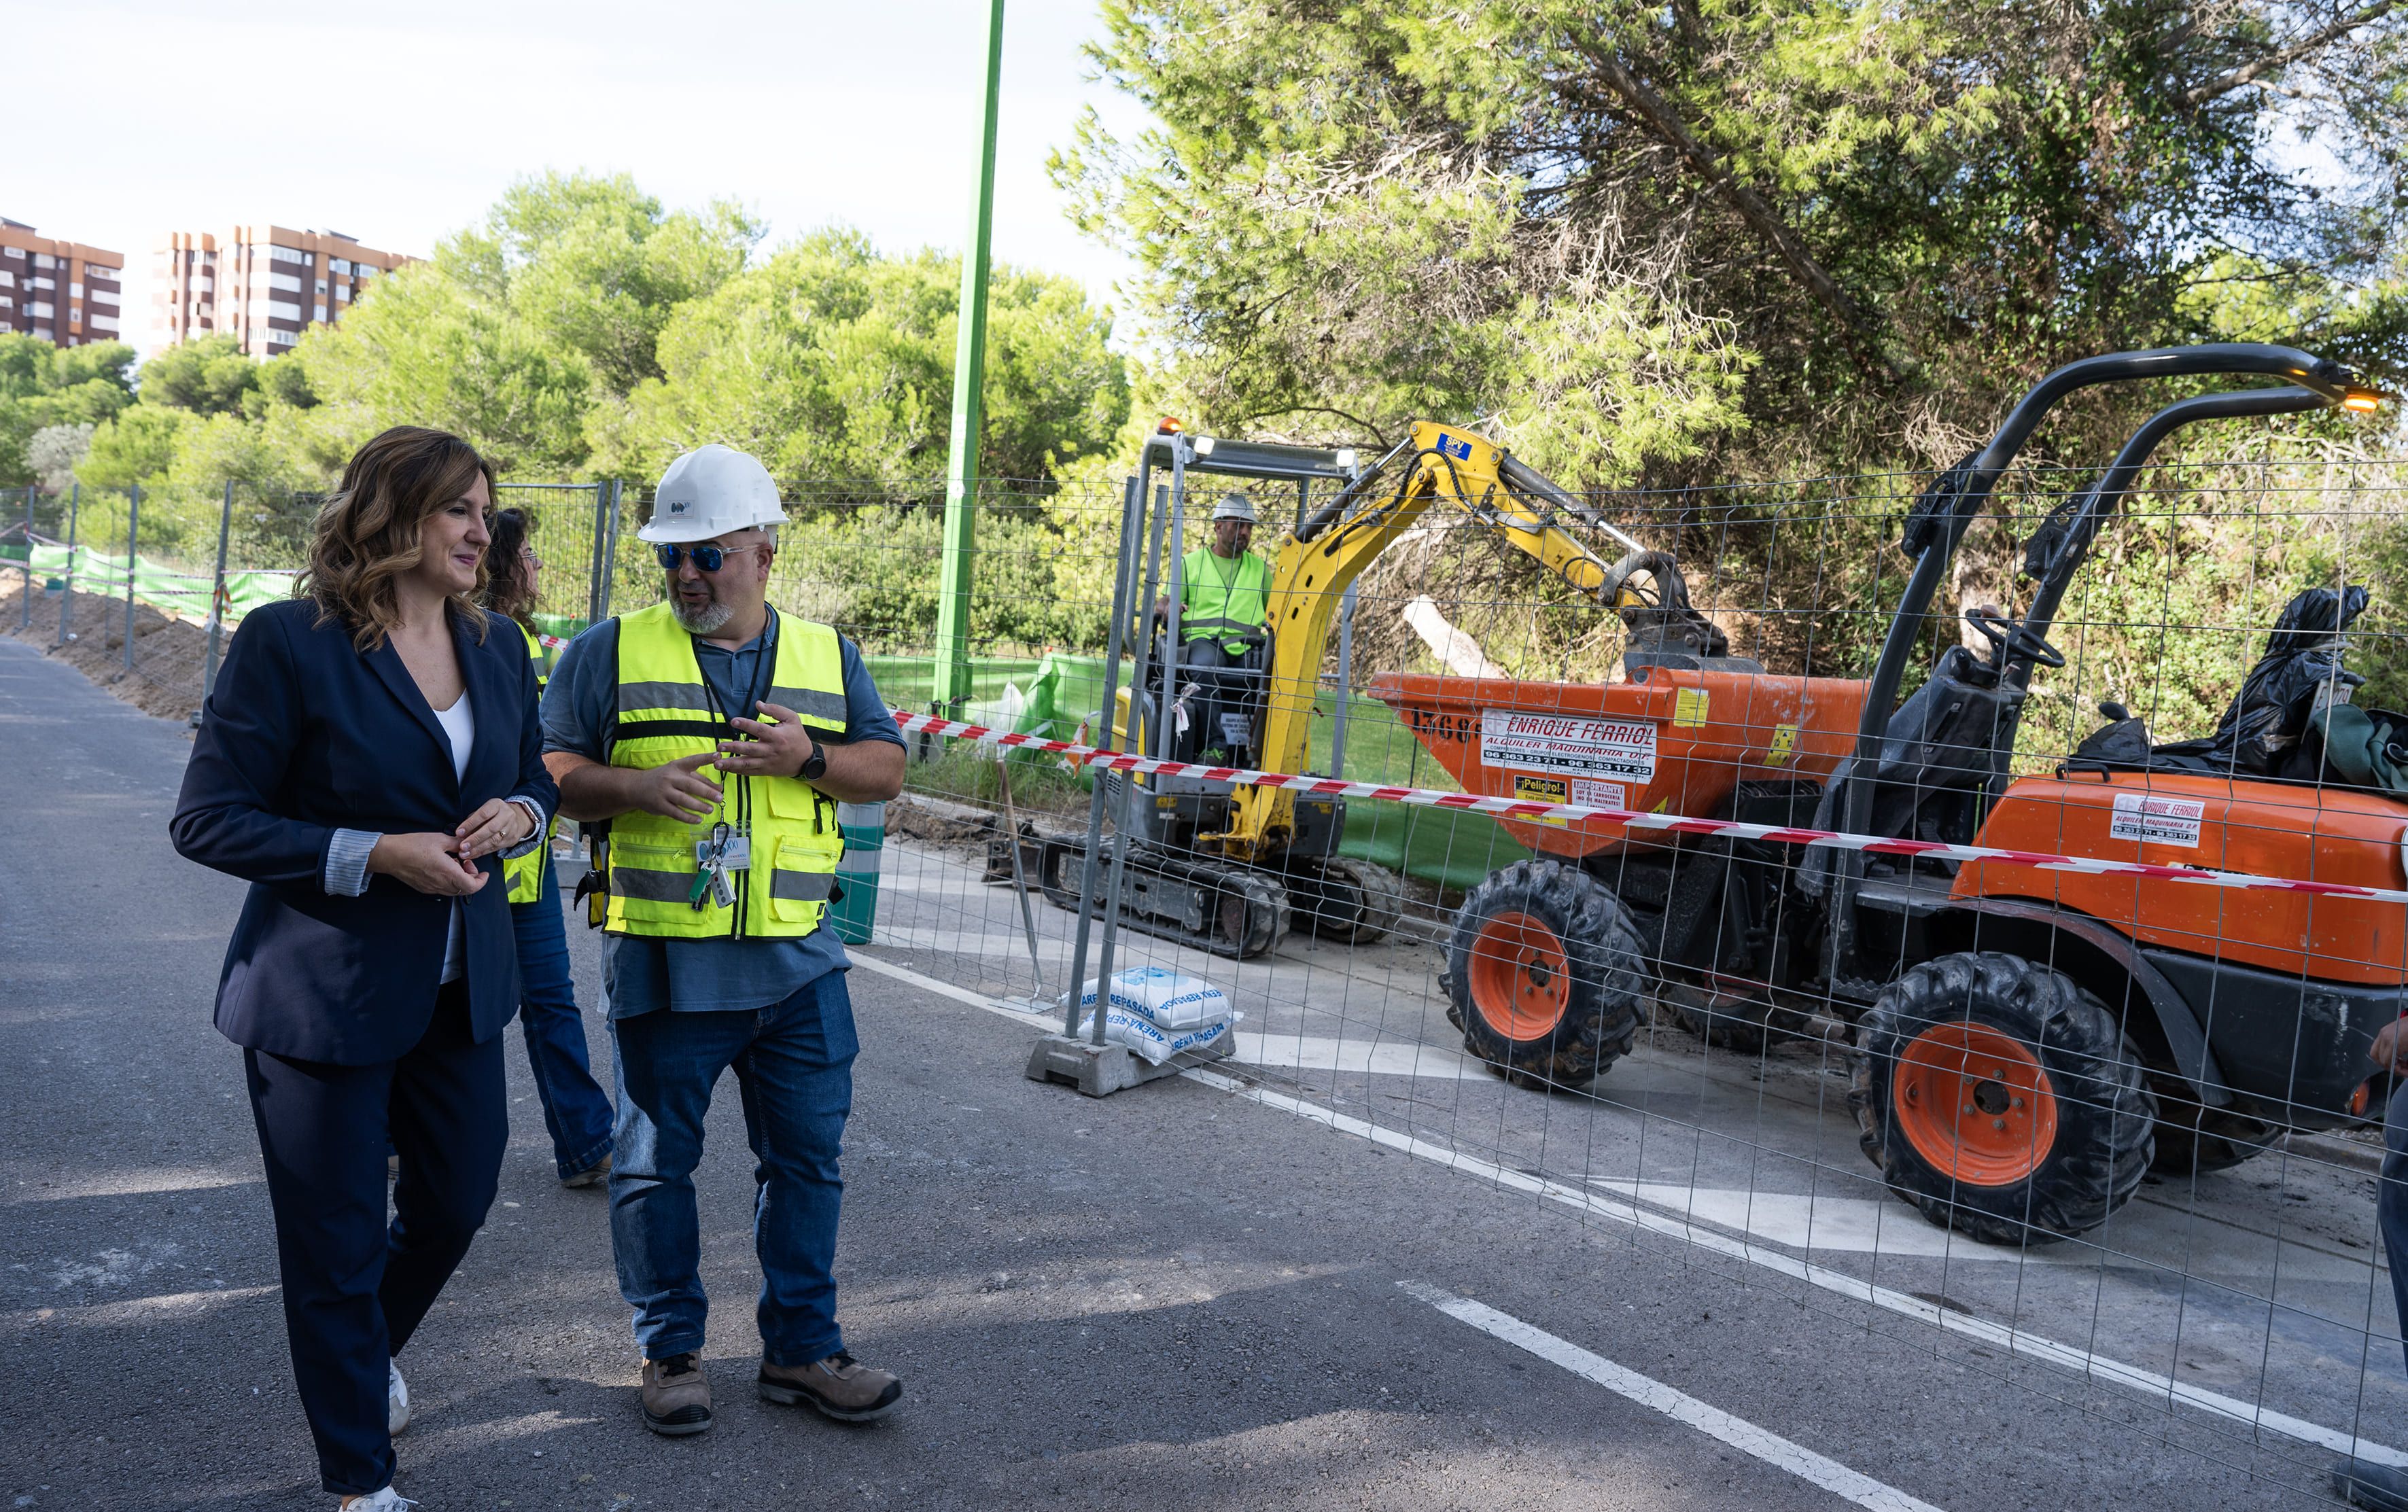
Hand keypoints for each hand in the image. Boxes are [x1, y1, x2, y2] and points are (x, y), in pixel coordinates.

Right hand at [367, 832, 488, 896]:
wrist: (389, 855)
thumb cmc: (412, 846)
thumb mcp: (439, 839)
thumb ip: (457, 844)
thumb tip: (466, 845)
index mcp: (447, 872)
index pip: (472, 886)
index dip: (482, 881)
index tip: (484, 873)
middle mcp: (441, 884)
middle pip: (465, 889)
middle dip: (471, 877)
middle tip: (466, 862)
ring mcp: (432, 888)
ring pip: (454, 890)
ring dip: (460, 879)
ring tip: (454, 863)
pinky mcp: (424, 888)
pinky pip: (443, 889)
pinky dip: (449, 881)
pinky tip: (443, 867)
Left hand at [454, 798, 534, 860]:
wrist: (517, 819)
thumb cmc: (494, 814)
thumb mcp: (484, 810)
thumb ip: (473, 820)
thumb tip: (460, 835)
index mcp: (497, 805)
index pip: (484, 814)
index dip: (471, 824)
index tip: (459, 832)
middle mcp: (507, 816)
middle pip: (491, 829)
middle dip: (475, 839)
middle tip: (463, 846)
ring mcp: (511, 828)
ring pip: (494, 840)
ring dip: (477, 848)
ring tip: (465, 853)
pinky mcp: (511, 840)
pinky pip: (495, 847)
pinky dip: (482, 852)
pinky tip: (472, 854)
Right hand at [633, 752, 722, 820]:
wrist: (636, 787)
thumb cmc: (663, 779)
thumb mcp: (679, 774)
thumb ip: (700, 780)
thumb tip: (719, 788)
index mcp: (676, 767)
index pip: (692, 761)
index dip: (705, 758)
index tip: (717, 756)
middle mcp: (670, 778)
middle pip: (690, 784)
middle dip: (706, 791)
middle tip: (719, 797)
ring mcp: (663, 792)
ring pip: (683, 800)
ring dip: (698, 806)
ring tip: (710, 809)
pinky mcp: (659, 805)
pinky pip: (676, 813)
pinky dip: (688, 817)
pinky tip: (698, 819)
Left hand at [719, 701, 815, 779]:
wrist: (806, 761)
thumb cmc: (797, 737)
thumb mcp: (792, 719)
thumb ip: (775, 710)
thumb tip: (758, 704)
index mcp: (777, 736)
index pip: (759, 729)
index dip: (746, 725)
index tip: (733, 721)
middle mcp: (771, 750)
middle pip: (749, 749)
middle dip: (733, 748)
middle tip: (719, 746)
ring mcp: (767, 762)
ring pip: (747, 764)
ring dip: (731, 764)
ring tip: (717, 763)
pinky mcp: (765, 771)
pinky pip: (749, 772)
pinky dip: (737, 771)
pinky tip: (727, 769)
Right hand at [2372, 1017, 2407, 1075]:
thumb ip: (2407, 1063)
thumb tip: (2406, 1071)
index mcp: (2393, 1042)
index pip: (2387, 1062)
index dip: (2396, 1070)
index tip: (2405, 1072)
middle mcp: (2384, 1037)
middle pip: (2379, 1058)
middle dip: (2390, 1066)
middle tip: (2401, 1069)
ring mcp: (2382, 1032)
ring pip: (2375, 1052)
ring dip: (2385, 1060)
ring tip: (2398, 1062)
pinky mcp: (2383, 1030)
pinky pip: (2378, 1045)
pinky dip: (2384, 1052)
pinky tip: (2396, 1054)